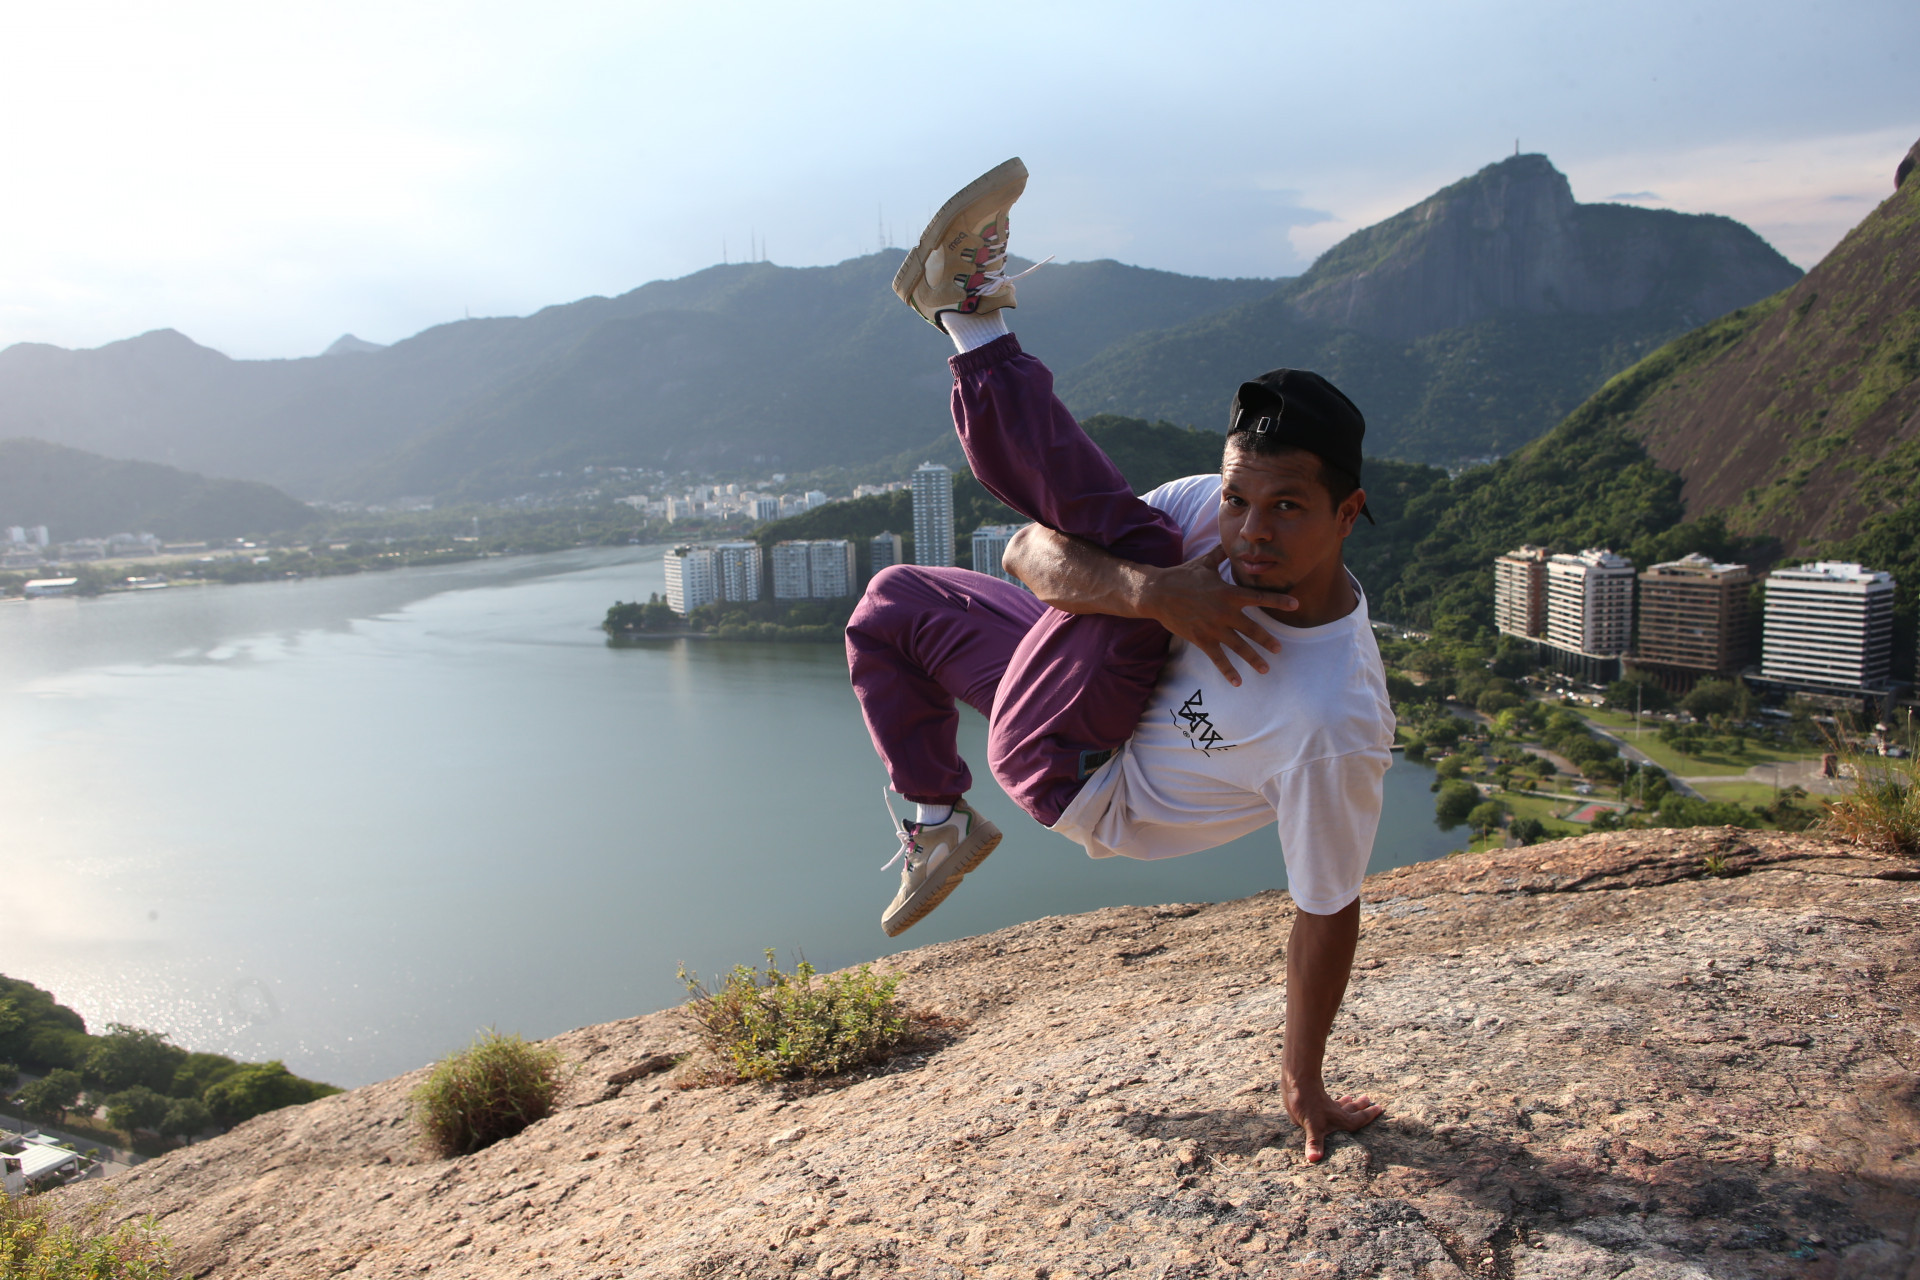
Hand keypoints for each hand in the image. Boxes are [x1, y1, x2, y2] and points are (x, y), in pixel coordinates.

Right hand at [1139, 547, 1296, 685]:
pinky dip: (1228, 671)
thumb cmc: (1181, 576)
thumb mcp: (1204, 563)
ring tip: (1265, 668)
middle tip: (1279, 650)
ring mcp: (1213, 627)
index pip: (1259, 598)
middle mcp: (1224, 612)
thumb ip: (1221, 554)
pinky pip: (1217, 658)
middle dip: (1267, 641)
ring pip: (1238, 646)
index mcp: (1229, 593)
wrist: (1157, 593)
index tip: (1296, 604)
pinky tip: (1238, 682)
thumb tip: (1231, 540)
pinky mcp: (1201, 639)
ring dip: (1253, 658)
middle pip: (1252, 629)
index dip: (1279, 601)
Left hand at [1285, 1081, 1382, 1163]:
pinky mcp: (1316, 1100)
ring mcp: (1326, 1105)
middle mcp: (1335, 1113)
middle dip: (1360, 1107)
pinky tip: (1331, 1099)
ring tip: (1352, 1098)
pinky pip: (1329, 1101)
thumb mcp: (1312, 1125)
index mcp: (1340, 1120)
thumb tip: (1314, 1159)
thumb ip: (1314, 1143)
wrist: (1297, 1082)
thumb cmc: (1308, 1104)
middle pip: (1351, 1110)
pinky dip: (1333, 1101)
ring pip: (1341, 1104)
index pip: (1358, 1119)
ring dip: (1348, 1103)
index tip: (1380, 1108)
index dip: (1369, 1115)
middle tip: (1368, 1100)